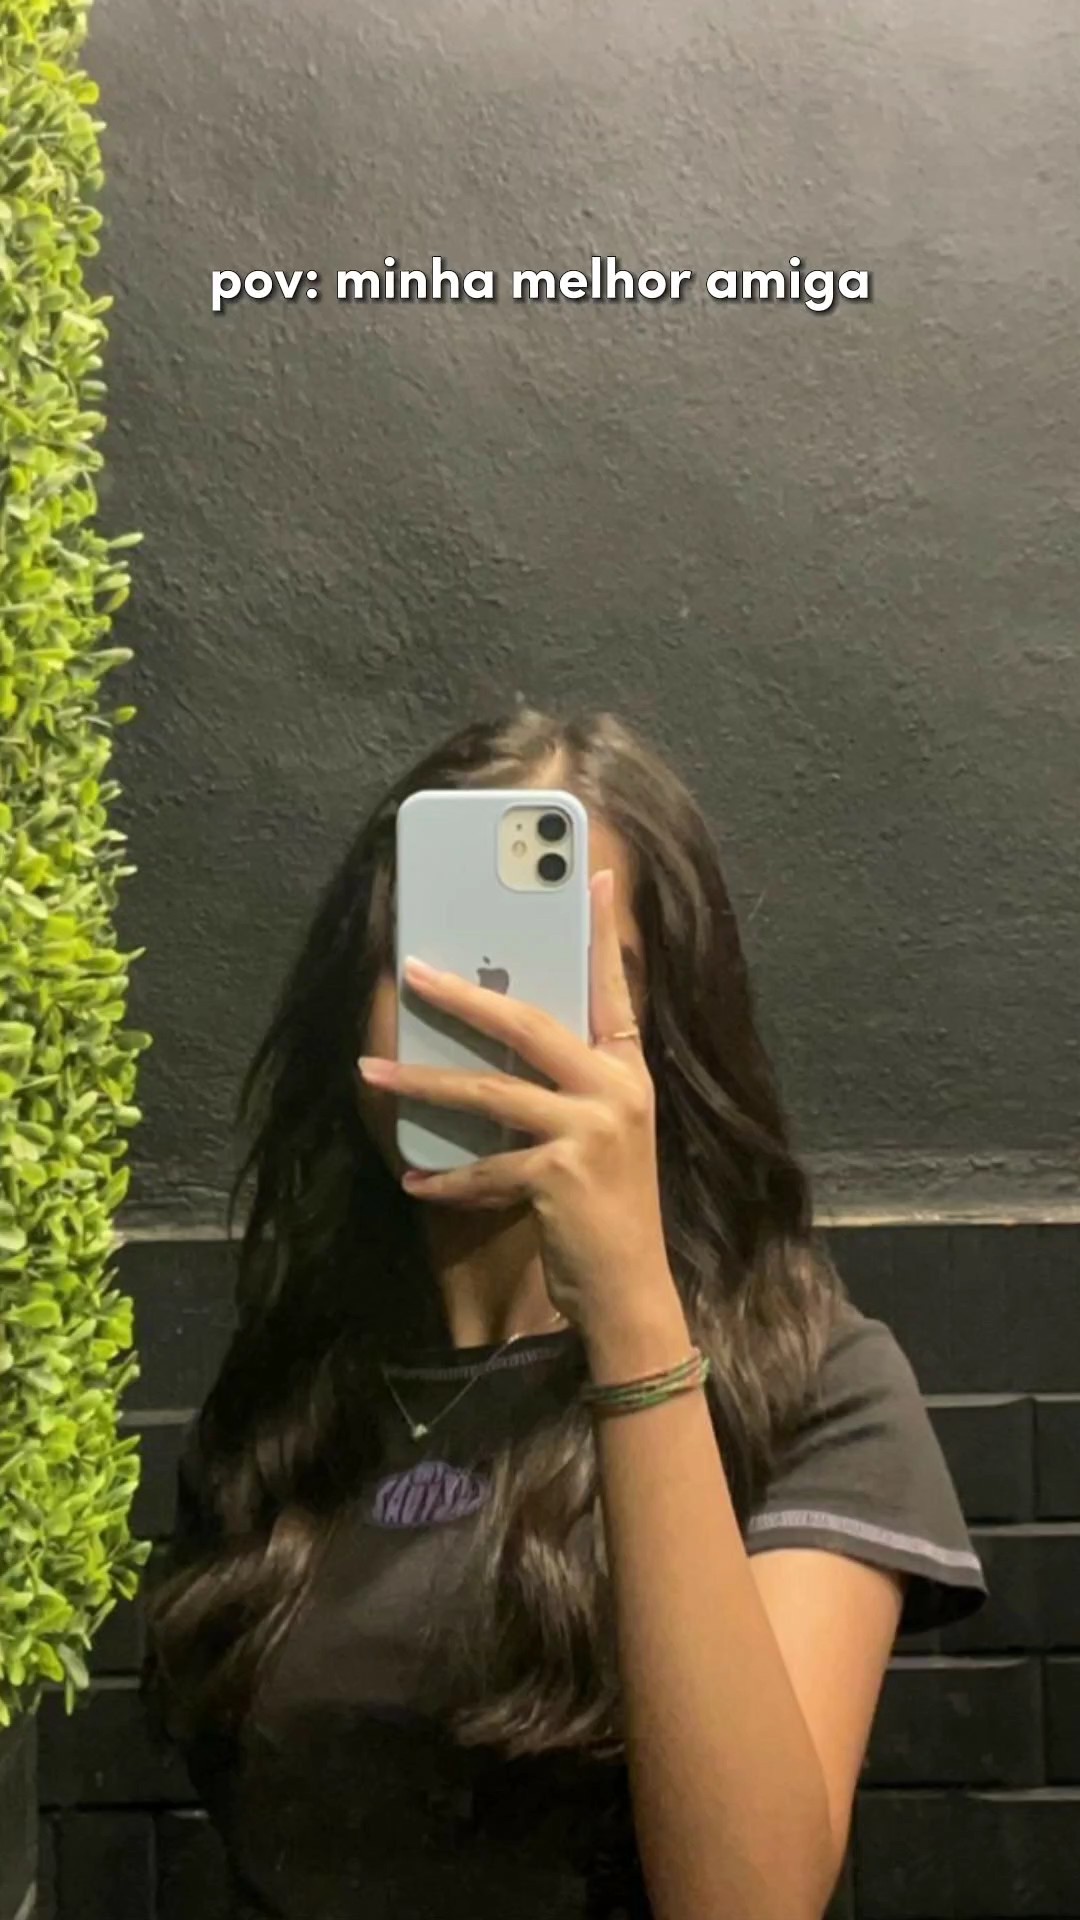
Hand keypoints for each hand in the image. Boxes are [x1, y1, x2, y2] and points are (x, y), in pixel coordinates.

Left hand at [357, 870, 686, 1350]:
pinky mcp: (560, 1175)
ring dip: (422, 1082)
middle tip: (412, 969)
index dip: (604, 931)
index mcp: (628, 1072)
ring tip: (372, 1070)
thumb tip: (503, 1044)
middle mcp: (616, 1091)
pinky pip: (483, 1165)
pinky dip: (445, 1177)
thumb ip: (569, 1087)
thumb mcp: (604, 1136)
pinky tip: (414, 1181)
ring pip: (490, 1090)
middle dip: (465, 996)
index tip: (596, 874)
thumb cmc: (608, 1211)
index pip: (615, 987)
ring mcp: (591, 1131)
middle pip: (530, 1023)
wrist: (631, 1292)